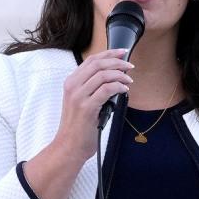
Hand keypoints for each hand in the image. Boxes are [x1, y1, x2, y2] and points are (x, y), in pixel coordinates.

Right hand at [54, 48, 133, 162]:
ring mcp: (79, 96)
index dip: (109, 53)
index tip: (122, 52)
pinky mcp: (87, 107)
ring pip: (103, 75)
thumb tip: (113, 77)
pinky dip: (118, 86)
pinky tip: (124, 89)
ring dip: (120, 75)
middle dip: (117, 61)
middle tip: (130, 66)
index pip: (91, 60)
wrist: (69, 146)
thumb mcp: (80, 102)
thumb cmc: (78, 127)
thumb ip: (91, 88)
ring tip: (129, 79)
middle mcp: (73, 86)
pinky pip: (106, 90)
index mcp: (71, 82)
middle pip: (98, 64)